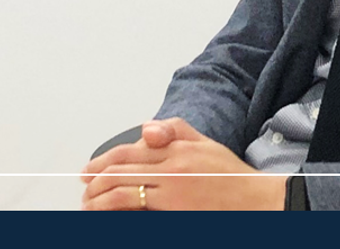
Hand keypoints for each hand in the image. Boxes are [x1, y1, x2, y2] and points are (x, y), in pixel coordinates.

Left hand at [80, 117, 286, 210]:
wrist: (255, 201)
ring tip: (89, 204)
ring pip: (123, 190)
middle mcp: (171, 166)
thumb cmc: (232, 177)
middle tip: (84, 186)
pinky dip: (117, 209)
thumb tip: (148, 127)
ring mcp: (172, 189)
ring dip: (99, 197)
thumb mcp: (206, 143)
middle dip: (95, 179)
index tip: (91, 168)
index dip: (104, 160)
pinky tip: (106, 213)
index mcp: (177, 148)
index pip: (129, 151)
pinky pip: (137, 206)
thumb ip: (176, 130)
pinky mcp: (174, 209)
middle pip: (121, 169)